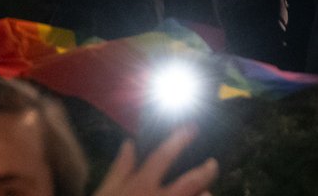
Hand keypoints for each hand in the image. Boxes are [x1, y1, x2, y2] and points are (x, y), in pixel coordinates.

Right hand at [95, 126, 218, 195]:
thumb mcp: (105, 192)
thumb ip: (119, 169)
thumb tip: (129, 144)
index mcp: (141, 186)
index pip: (163, 156)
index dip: (179, 140)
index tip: (192, 129)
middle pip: (192, 181)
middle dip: (207, 170)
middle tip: (212, 164)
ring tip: (206, 193)